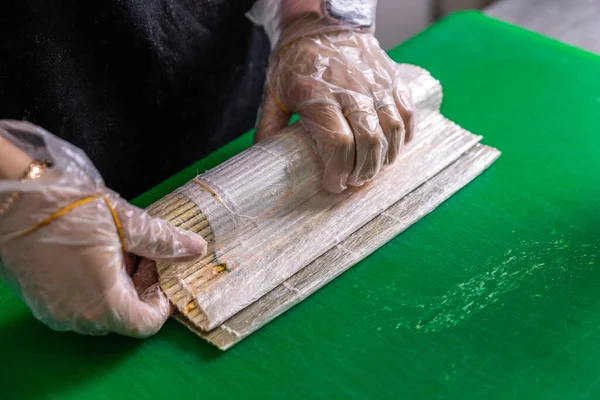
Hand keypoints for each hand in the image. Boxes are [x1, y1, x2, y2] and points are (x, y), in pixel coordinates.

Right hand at [0, 120, 205, 337]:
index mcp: (104, 304)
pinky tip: (95, 253)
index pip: (147, 323)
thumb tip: (196, 249)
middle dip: (142, 287)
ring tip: (120, 248)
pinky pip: (78, 303)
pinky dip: (95, 286)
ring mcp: (55, 311)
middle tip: (144, 254)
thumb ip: (165, 242)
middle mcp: (78, 317)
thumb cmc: (68, 210)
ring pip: (102, 310)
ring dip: (120, 285)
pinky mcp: (40, 300)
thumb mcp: (127, 223)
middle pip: (125, 317)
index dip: (163, 299)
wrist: (12, 199)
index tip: (164, 271)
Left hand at [256, 18, 414, 192]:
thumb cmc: (296, 61)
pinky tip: (392, 148)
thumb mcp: (274, 91)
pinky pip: (408, 113)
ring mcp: (376, 85)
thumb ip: (269, 125)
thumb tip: (264, 157)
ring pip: (392, 129)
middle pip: (369, 141)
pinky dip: (404, 136)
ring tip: (371, 169)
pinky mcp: (392, 80)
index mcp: (319, 95)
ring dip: (384, 158)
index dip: (339, 170)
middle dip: (363, 170)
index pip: (338, 142)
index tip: (333, 183)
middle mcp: (351, 90)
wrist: (323, 24)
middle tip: (353, 181)